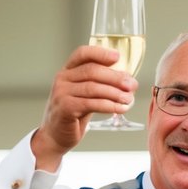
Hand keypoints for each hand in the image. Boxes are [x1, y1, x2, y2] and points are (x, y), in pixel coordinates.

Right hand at [30, 45, 139, 169]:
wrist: (55, 136)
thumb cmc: (73, 114)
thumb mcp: (85, 95)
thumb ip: (99, 85)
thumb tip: (127, 80)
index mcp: (67, 71)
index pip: (82, 54)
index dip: (100, 53)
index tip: (118, 57)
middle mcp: (62, 79)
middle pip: (92, 71)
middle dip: (115, 77)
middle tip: (132, 85)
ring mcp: (61, 93)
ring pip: (93, 88)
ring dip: (115, 93)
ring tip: (129, 99)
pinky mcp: (65, 108)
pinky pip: (91, 104)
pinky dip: (109, 106)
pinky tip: (121, 109)